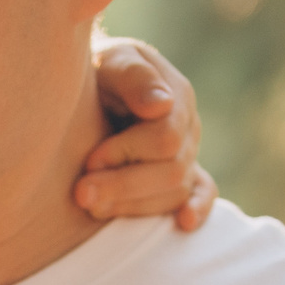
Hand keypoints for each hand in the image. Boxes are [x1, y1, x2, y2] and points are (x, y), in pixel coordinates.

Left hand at [82, 36, 216, 230]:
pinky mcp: (182, 175)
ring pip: (175, 191)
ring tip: (93, 206)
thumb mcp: (109, 62)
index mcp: (175, 96)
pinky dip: (198, 208)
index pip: (165, 139)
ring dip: (133, 205)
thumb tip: (161, 106)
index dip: (125, 154)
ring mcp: (188, 153)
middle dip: (123, 185)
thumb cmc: (96, 71)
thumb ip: (133, 77)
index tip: (89, 161)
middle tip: (81, 194)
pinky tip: (184, 223)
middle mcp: (187, 127)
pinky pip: (203, 193)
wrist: (90, 86)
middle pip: (171, 171)